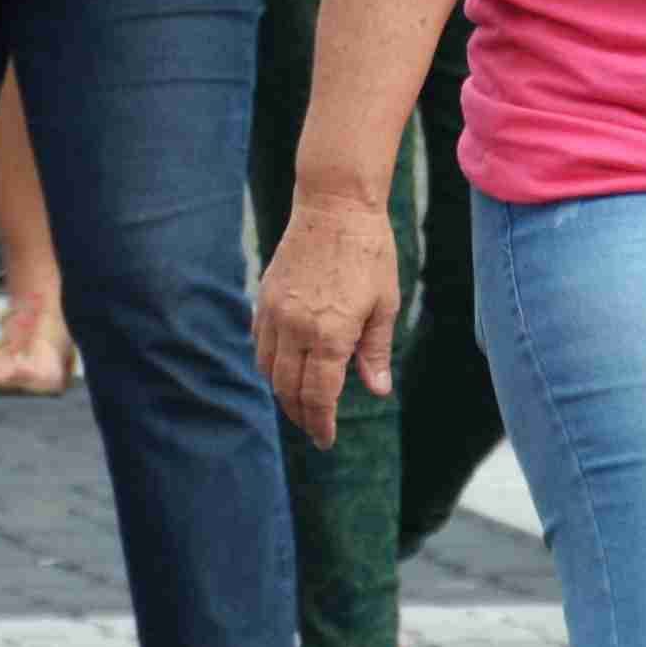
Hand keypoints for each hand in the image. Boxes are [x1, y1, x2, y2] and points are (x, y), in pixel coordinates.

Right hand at [253, 195, 402, 448]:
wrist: (336, 206)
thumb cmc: (370, 253)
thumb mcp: (385, 304)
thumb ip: (375, 351)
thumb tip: (377, 391)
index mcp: (331, 334)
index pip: (319, 395)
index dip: (321, 422)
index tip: (325, 440)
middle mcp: (297, 328)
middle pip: (289, 389)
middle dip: (301, 415)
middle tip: (314, 429)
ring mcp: (275, 313)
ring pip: (269, 370)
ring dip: (282, 393)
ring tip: (299, 404)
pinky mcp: (264, 299)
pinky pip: (260, 344)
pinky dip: (269, 365)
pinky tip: (284, 369)